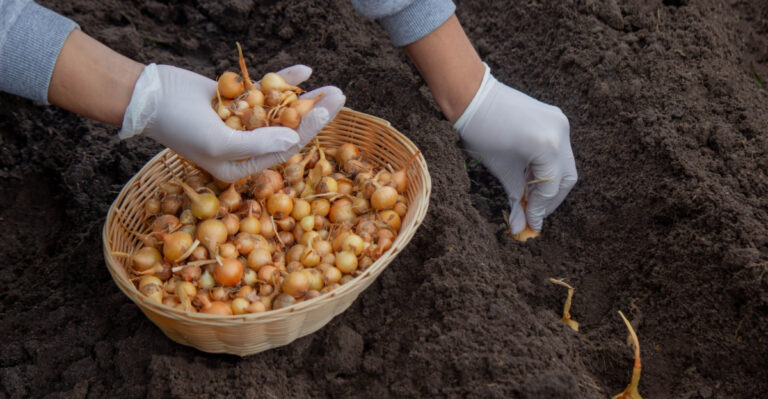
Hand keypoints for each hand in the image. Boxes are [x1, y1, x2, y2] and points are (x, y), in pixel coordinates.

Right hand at [120, 64, 345, 181]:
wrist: (148, 95)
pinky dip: (283, 81)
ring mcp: (243, 122)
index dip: (307, 130)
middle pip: (288, 129)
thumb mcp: (220, 142)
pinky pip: (266, 91)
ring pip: (282, 109)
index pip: (283, 149)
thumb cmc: (180, 126)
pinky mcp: (238, 100)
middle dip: (315, 113)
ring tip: (332, 86)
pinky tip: (305, 71)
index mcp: (241, 166)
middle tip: (340, 96)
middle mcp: (245, 147)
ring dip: (306, 98)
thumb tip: (294, 139)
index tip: (327, 111)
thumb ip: (258, 143)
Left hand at [455, 64, 576, 233]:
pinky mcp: (556, 117)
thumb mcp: (500, 170)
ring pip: (565, 164)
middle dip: (551, 199)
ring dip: (550, 183)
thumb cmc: (481, 132)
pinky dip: (548, 165)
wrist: (473, 96)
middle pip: (566, 177)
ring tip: (529, 195)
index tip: (530, 225)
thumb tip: (519, 227)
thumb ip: (515, 199)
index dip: (540, 209)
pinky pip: (559, 149)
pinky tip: (530, 176)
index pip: (551, 187)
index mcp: (548, 146)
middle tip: (534, 214)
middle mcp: (560, 133)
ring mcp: (561, 122)